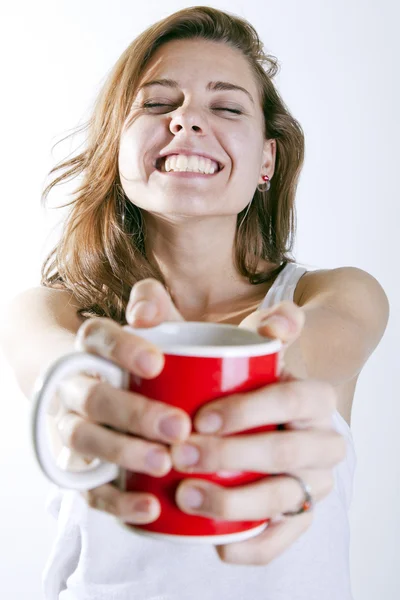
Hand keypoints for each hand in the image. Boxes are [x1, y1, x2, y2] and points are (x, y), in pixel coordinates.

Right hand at [53, 279, 189, 523]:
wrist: (106, 384)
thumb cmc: (145, 355)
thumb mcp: (155, 324)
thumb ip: (155, 305)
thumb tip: (146, 311)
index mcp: (94, 347)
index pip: (96, 337)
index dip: (121, 348)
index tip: (156, 363)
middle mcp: (76, 384)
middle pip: (92, 397)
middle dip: (133, 413)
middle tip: (179, 427)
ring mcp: (73, 426)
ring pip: (84, 439)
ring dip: (122, 452)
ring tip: (165, 462)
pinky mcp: (80, 467)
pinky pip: (88, 487)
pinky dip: (117, 500)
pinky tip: (150, 506)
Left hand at [170, 302, 346, 564]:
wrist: (262, 413)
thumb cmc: (232, 378)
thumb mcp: (206, 345)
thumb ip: (175, 316)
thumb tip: (146, 304)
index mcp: (310, 394)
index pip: (292, 398)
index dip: (251, 410)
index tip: (200, 417)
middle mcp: (322, 438)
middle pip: (289, 454)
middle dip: (234, 457)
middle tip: (182, 454)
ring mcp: (314, 479)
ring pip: (287, 500)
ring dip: (237, 504)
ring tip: (185, 495)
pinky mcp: (301, 513)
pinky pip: (286, 537)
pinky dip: (256, 545)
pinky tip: (218, 545)